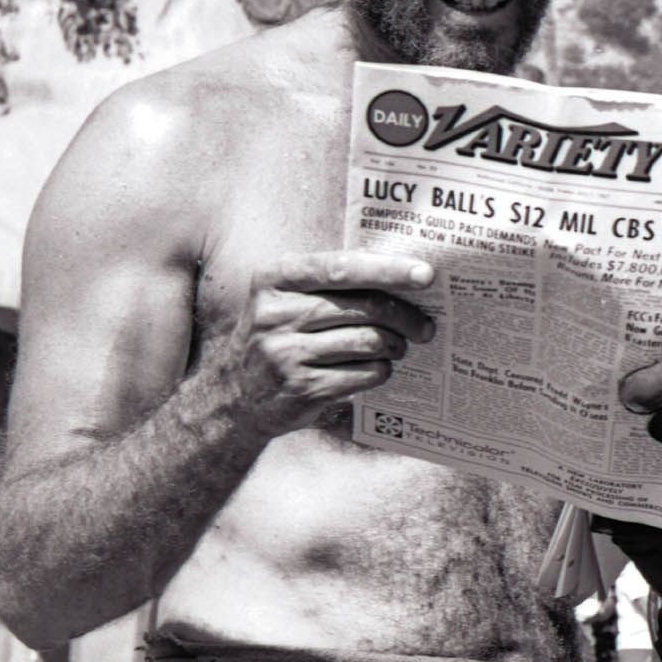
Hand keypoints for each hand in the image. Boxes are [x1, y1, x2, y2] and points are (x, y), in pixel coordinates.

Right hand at [211, 249, 435, 438]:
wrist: (234, 394)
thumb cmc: (279, 334)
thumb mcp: (287, 297)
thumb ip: (332, 281)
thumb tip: (402, 274)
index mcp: (275, 279)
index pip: (342, 267)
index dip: (387, 269)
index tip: (426, 274)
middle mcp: (276, 313)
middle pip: (364, 307)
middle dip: (405, 315)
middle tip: (425, 325)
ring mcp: (287, 353)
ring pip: (368, 342)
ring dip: (395, 345)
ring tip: (400, 346)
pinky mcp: (302, 388)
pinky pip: (364, 374)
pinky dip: (381, 371)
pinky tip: (379, 368)